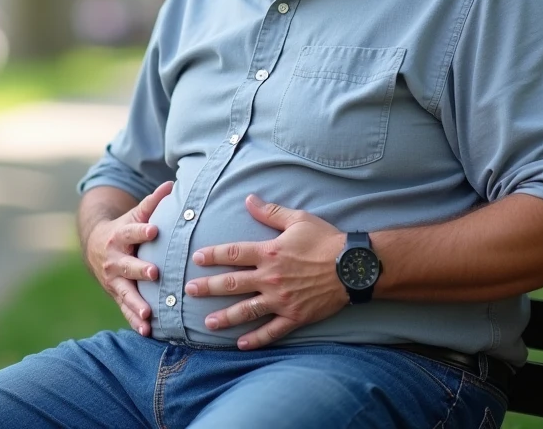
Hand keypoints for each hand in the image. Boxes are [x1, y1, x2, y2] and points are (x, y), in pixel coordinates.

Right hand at [85, 181, 172, 336]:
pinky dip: (135, 321)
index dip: (142, 230)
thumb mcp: (135, 214)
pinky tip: (146, 332)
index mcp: (120, 236)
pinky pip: (125, 310)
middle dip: (140, 270)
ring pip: (125, 292)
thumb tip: (173, 184)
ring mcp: (114, 280)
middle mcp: (115, 259)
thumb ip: (153, 203)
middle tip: (154, 273)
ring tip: (147, 313)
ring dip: (135, 303)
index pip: (131, 232)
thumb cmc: (125, 229)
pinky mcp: (117, 295)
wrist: (95, 247)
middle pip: (127, 265)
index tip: (154, 230)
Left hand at [185, 194, 347, 349]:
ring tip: (207, 322)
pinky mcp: (294, 316)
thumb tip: (249, 199)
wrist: (353, 267)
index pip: (233, 253)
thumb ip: (270, 212)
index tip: (196, 259)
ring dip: (225, 317)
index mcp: (269, 253)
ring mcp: (281, 300)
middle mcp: (271, 278)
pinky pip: (272, 331)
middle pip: (232, 284)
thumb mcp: (298, 220)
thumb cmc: (326, 240)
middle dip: (209, 287)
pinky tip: (240, 343)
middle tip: (190, 291)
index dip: (213, 255)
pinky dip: (256, 338)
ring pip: (246, 310)